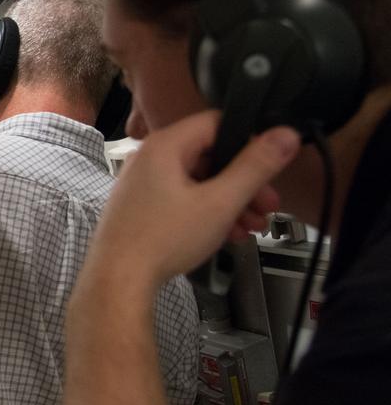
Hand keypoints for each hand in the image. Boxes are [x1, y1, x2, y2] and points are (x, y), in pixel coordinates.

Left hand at [86, 110, 299, 290]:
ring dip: (230, 202)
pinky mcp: (141, 207)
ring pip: (198, 182)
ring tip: (254, 227)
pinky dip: (207, 212)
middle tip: (269, 206)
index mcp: (165, 145)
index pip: (216, 123)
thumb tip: (285, 134)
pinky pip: (182, 199)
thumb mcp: (220, 202)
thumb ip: (255, 167)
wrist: (118, 281)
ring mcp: (142, 183)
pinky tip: (229, 235)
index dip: (248, 141)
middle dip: (244, 182)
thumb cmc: (164, 240)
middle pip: (209, 156)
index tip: (270, 166)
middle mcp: (149, 158)